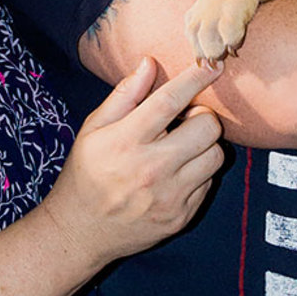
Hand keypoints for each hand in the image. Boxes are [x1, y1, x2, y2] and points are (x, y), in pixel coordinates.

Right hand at [43, 57, 223, 268]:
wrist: (80, 232)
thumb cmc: (86, 173)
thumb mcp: (93, 129)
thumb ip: (124, 95)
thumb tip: (149, 63)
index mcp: (126, 141)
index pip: (170, 101)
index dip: (195, 79)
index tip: (213, 64)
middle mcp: (151, 169)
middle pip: (206, 127)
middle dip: (202, 116)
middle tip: (186, 120)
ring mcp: (169, 196)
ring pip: (216, 155)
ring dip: (204, 146)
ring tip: (182, 148)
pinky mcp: (181, 217)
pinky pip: (209, 182)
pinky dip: (199, 173)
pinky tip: (177, 173)